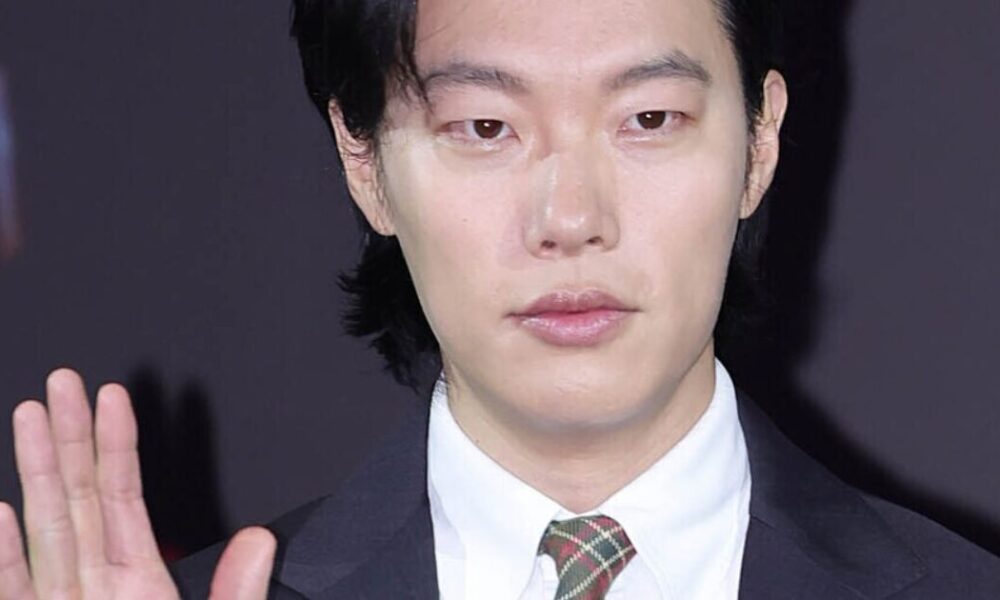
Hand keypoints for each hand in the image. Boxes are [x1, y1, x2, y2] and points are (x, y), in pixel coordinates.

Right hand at [0, 368, 275, 598]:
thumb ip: (234, 591)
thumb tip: (260, 540)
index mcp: (141, 583)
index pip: (124, 495)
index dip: (117, 444)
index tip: (112, 397)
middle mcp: (96, 586)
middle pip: (79, 496)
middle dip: (70, 437)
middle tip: (64, 381)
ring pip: (46, 531)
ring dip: (37, 472)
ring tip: (31, 415)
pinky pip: (13, 591)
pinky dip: (6, 556)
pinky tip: (1, 510)